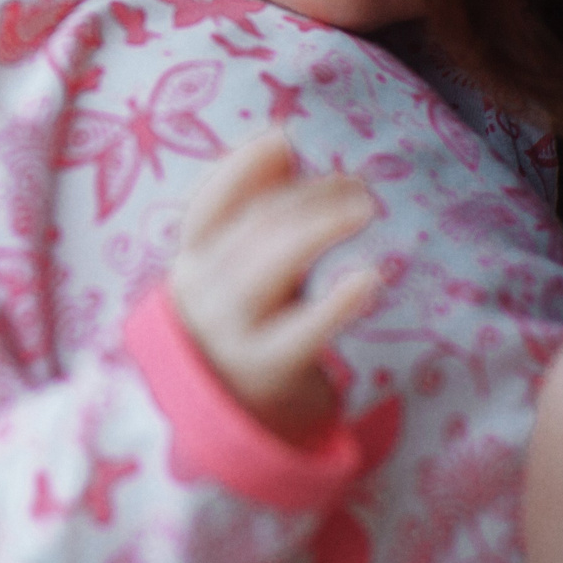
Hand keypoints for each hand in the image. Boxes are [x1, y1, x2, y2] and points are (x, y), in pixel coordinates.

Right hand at [168, 132, 380, 444]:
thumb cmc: (249, 332)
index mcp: (192, 262)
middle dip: (307, 195)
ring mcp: (231, 330)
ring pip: (270, 263)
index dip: (243, 165)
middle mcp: (203, 290)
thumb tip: (286, 143)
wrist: (231, 425)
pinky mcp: (268, 368)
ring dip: (320, 226)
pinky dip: (338, 301)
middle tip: (359, 185)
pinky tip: (371, 277)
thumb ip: (259, 219)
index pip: (208, 202)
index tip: (286, 137)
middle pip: (252, 226)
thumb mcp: (240, 274)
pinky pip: (303, 328)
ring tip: (367, 208)